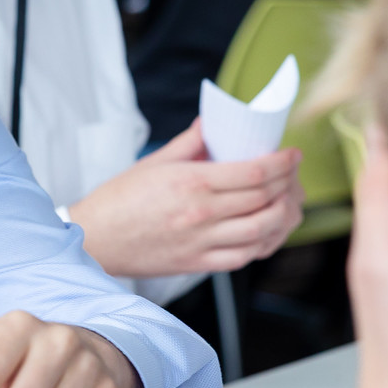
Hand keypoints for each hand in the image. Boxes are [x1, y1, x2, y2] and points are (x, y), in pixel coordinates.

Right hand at [66, 120, 303, 277]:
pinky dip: (263, 244)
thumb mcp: (153, 163)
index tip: (292, 155)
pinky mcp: (197, 263)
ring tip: (287, 203)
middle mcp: (201, 213)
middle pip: (265, 199)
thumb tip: (213, 124)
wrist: (94, 239)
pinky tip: (267, 231)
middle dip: (289, 184)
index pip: (255, 172)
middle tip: (293, 175)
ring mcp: (201, 242)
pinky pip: (243, 257)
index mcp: (191, 182)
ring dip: (283, 216)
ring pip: (262, 231)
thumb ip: (189, 143)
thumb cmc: (118, 199)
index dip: (282, 163)